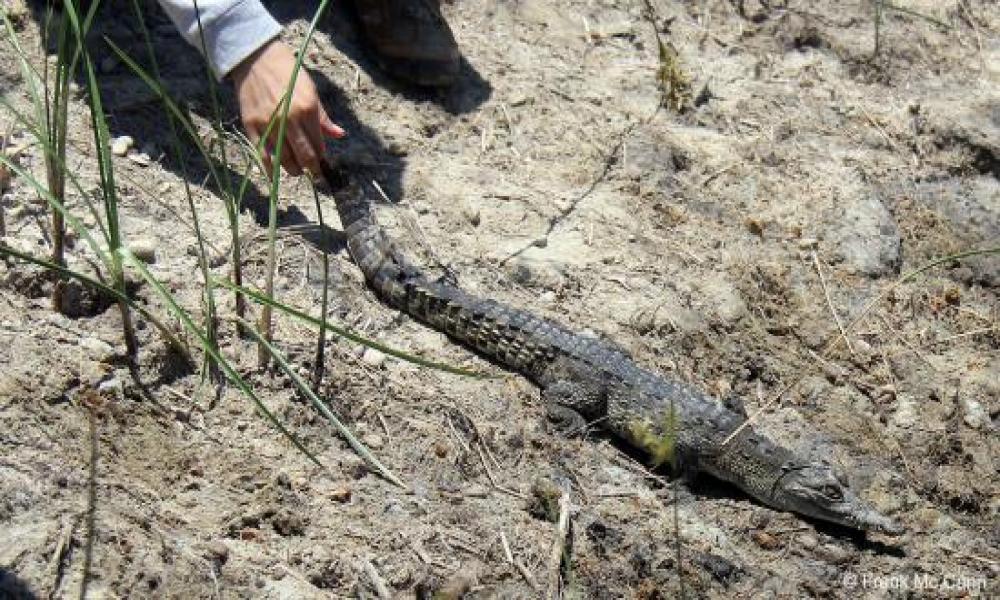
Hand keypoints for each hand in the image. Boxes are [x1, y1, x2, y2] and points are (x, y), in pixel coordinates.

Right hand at [230, 39, 344, 176]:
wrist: (257, 58)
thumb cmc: (288, 73)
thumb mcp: (311, 90)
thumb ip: (323, 116)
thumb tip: (339, 135)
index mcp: (308, 109)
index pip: (319, 144)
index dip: (322, 158)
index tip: (322, 163)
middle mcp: (290, 119)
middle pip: (304, 156)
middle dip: (311, 169)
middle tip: (313, 172)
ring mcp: (270, 124)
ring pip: (285, 158)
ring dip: (293, 170)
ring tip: (297, 170)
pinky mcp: (252, 126)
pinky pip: (262, 155)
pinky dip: (269, 170)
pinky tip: (274, 178)